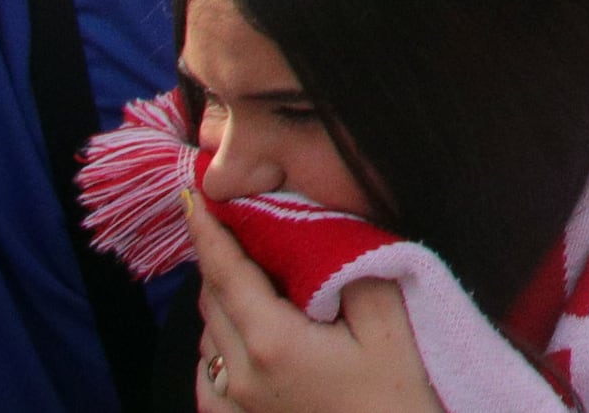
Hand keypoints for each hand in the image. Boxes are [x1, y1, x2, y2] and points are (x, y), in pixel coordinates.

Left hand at [184, 188, 433, 412]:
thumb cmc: (397, 397)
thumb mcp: (390, 327)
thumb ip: (354, 271)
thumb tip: (326, 232)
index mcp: (274, 341)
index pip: (227, 274)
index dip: (208, 232)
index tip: (192, 196)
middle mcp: (244, 373)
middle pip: (213, 301)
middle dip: (219, 258)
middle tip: (236, 222)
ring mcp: (238, 404)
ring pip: (209, 336)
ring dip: (221, 298)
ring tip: (247, 272)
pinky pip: (209, 375)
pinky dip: (215, 344)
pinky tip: (233, 335)